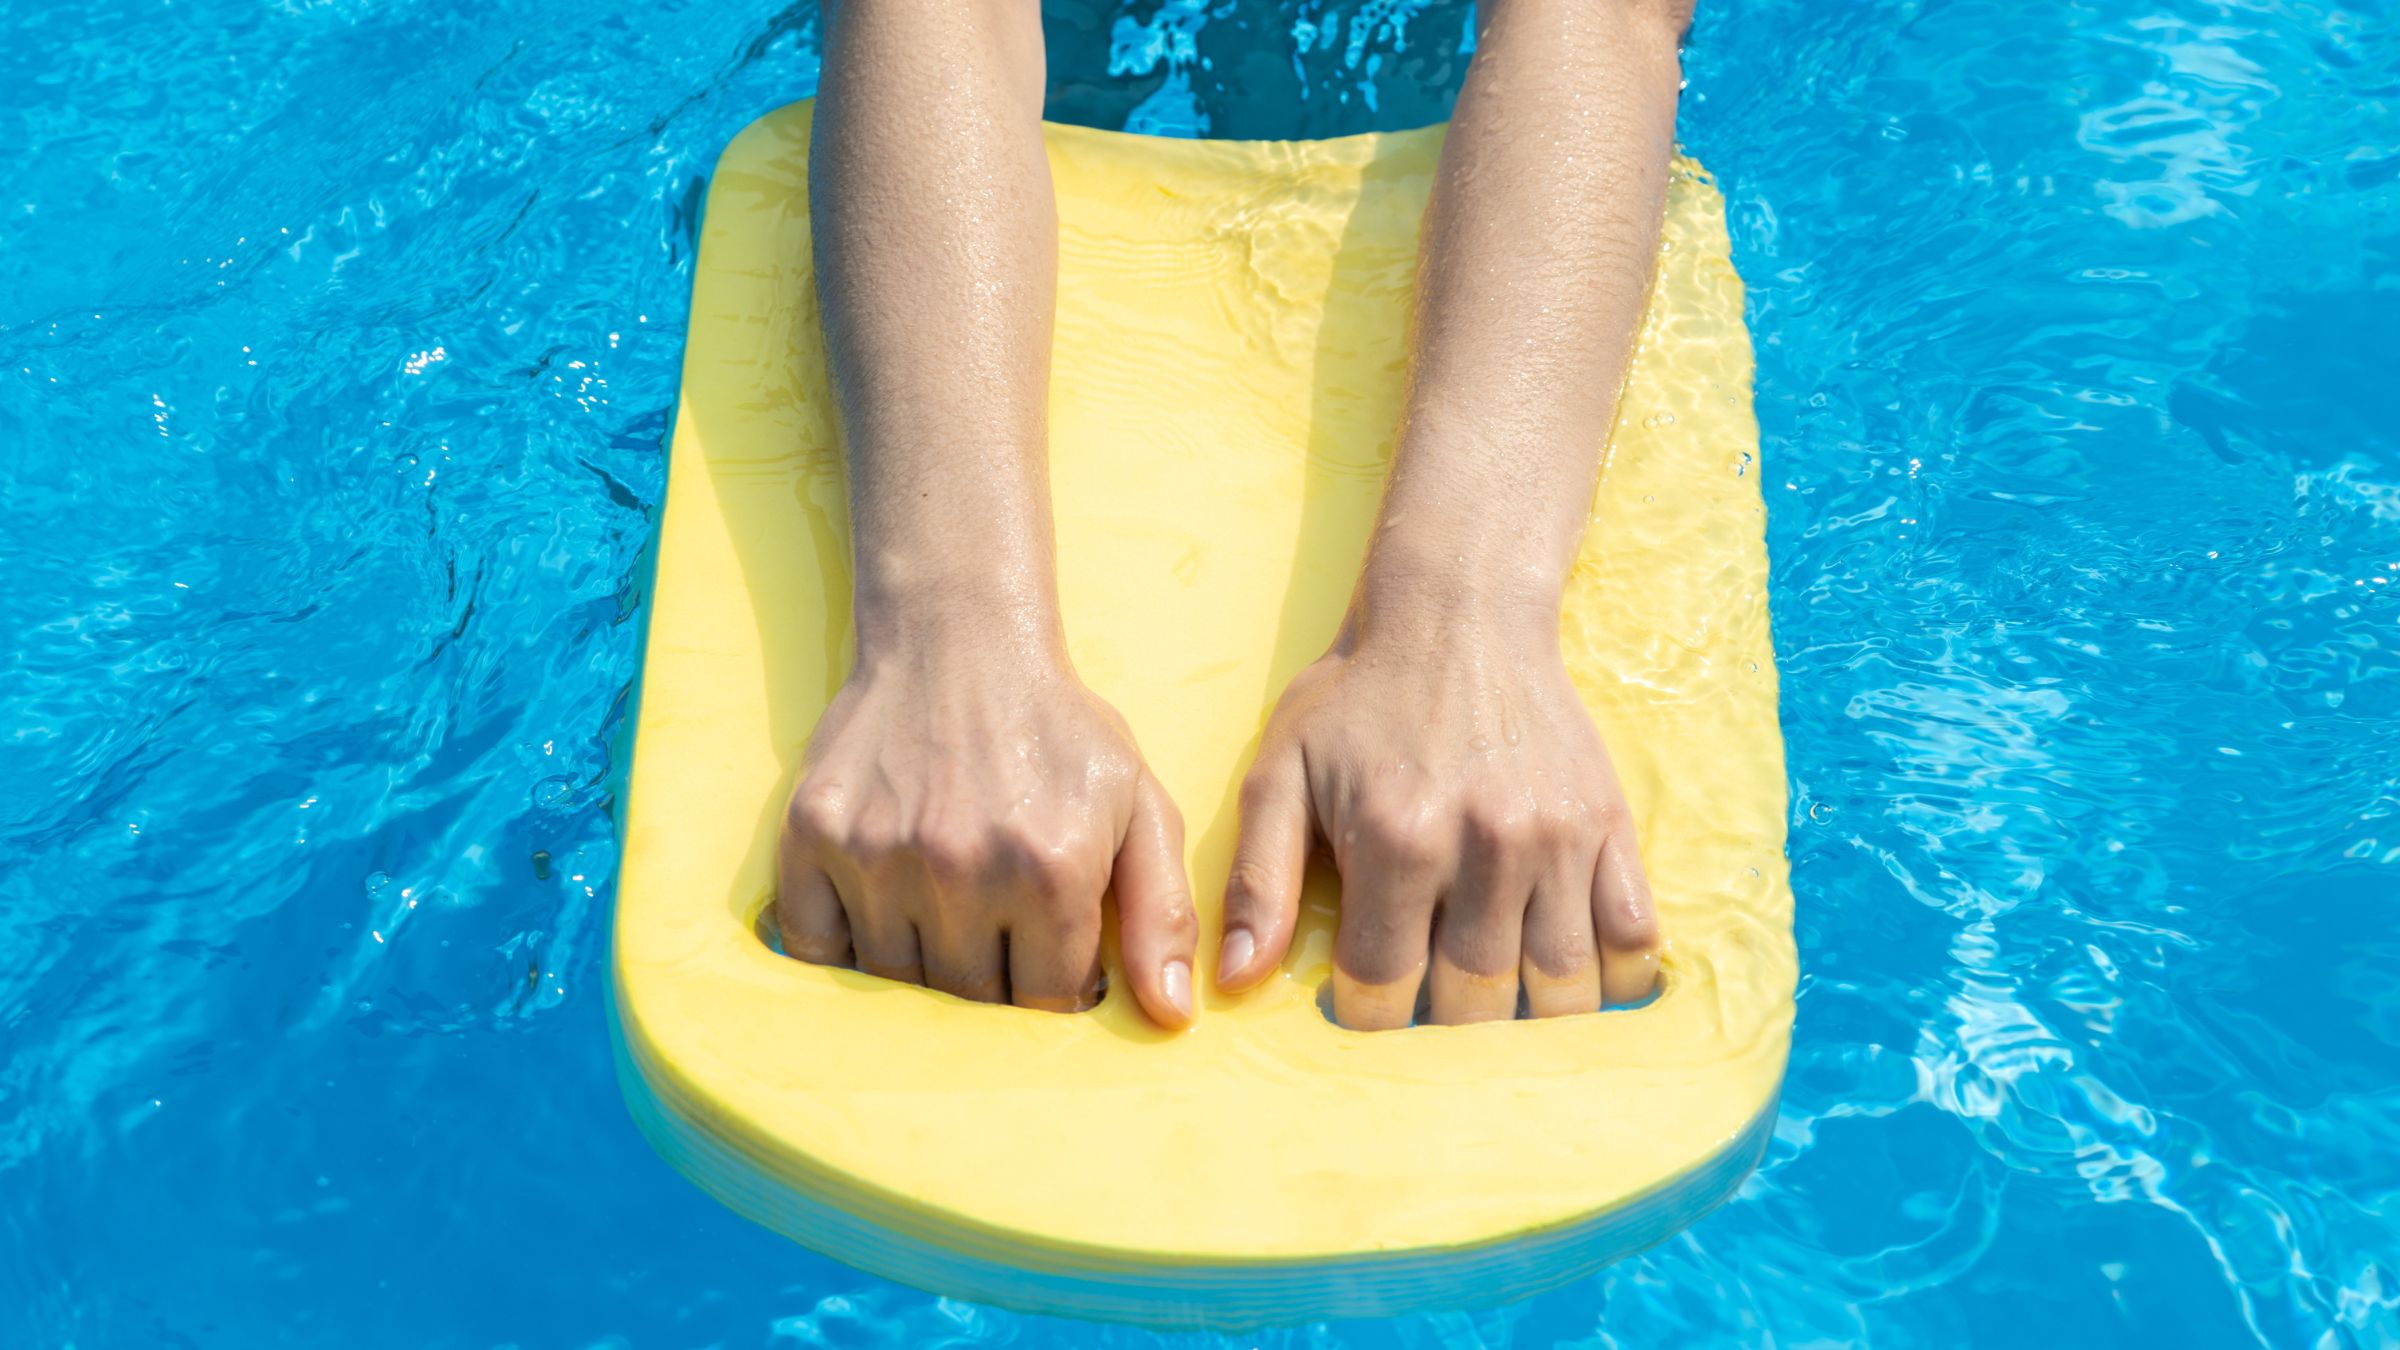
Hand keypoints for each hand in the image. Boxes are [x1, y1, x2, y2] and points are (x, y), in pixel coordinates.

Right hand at [775, 642, 1197, 1028]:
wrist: (957, 638)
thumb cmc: (1057, 730)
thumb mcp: (1139, 806)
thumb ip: (1166, 913)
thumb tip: (1172, 1017)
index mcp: (1053, 864)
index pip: (1048, 1000)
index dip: (1054, 985)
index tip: (1051, 951)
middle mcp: (962, 865)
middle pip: (969, 998)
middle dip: (991, 979)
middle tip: (998, 927)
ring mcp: (879, 852)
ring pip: (893, 980)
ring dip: (919, 965)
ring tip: (945, 908)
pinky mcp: (813, 835)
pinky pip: (813, 946)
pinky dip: (840, 947)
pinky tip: (878, 910)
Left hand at [1215, 612, 1659, 1028]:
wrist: (1459, 612)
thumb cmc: (1356, 700)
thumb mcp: (1281, 773)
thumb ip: (1258, 880)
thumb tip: (1233, 979)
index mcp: (1398, 836)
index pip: (1383, 985)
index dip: (1366, 1016)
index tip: (1363, 1006)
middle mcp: (1486, 843)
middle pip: (1475, 999)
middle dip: (1445, 1027)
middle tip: (1429, 1009)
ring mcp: (1558, 837)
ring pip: (1560, 984)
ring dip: (1531, 1019)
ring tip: (1499, 1008)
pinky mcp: (1610, 825)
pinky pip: (1634, 935)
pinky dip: (1615, 978)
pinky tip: (1575, 983)